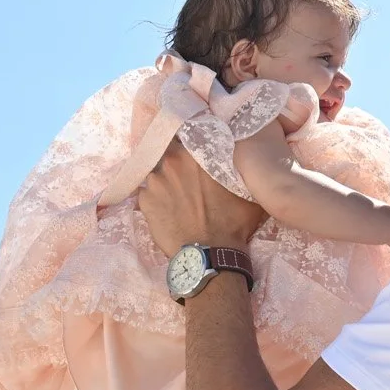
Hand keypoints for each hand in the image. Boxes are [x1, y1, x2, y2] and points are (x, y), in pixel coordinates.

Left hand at [139, 139, 268, 255]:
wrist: (211, 255)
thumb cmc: (232, 222)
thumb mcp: (245, 188)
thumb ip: (236, 166)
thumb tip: (239, 154)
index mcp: (196, 153)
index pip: (188, 134)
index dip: (190, 143)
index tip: (194, 152)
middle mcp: (171, 161)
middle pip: (170, 153)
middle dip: (177, 163)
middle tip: (187, 178)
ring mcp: (154, 181)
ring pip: (157, 173)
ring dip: (165, 181)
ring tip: (177, 197)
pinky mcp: (143, 201)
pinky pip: (147, 194)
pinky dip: (155, 199)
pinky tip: (167, 210)